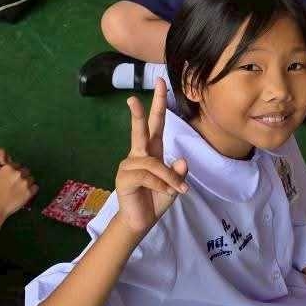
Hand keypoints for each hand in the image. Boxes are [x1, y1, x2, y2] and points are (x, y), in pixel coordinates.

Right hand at [0, 157, 37, 218]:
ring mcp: (25, 182)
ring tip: (22, 189)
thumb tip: (9, 171)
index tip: (13, 176)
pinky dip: (32, 189)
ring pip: (31, 178)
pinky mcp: (30, 192)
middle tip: (18, 183)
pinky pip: (35, 187)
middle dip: (22, 176)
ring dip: (27, 182)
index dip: (15, 171)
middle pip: (26, 171)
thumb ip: (3, 173)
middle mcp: (18, 173)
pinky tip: (26, 193)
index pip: (17, 165)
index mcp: (8, 168)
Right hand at [115, 80, 188, 236]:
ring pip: (154, 163)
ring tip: (178, 190)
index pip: (155, 124)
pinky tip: (166, 192)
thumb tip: (181, 161)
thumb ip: (178, 174)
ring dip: (169, 178)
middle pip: (140, 129)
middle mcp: (138, 154)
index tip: (160, 82)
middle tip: (137, 95)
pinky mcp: (124, 177)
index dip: (158, 103)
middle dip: (140, 111)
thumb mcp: (174, 186)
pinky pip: (149, 175)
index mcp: (151, 152)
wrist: (140, 222)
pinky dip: (161, 184)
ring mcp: (129, 165)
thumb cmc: (156, 200)